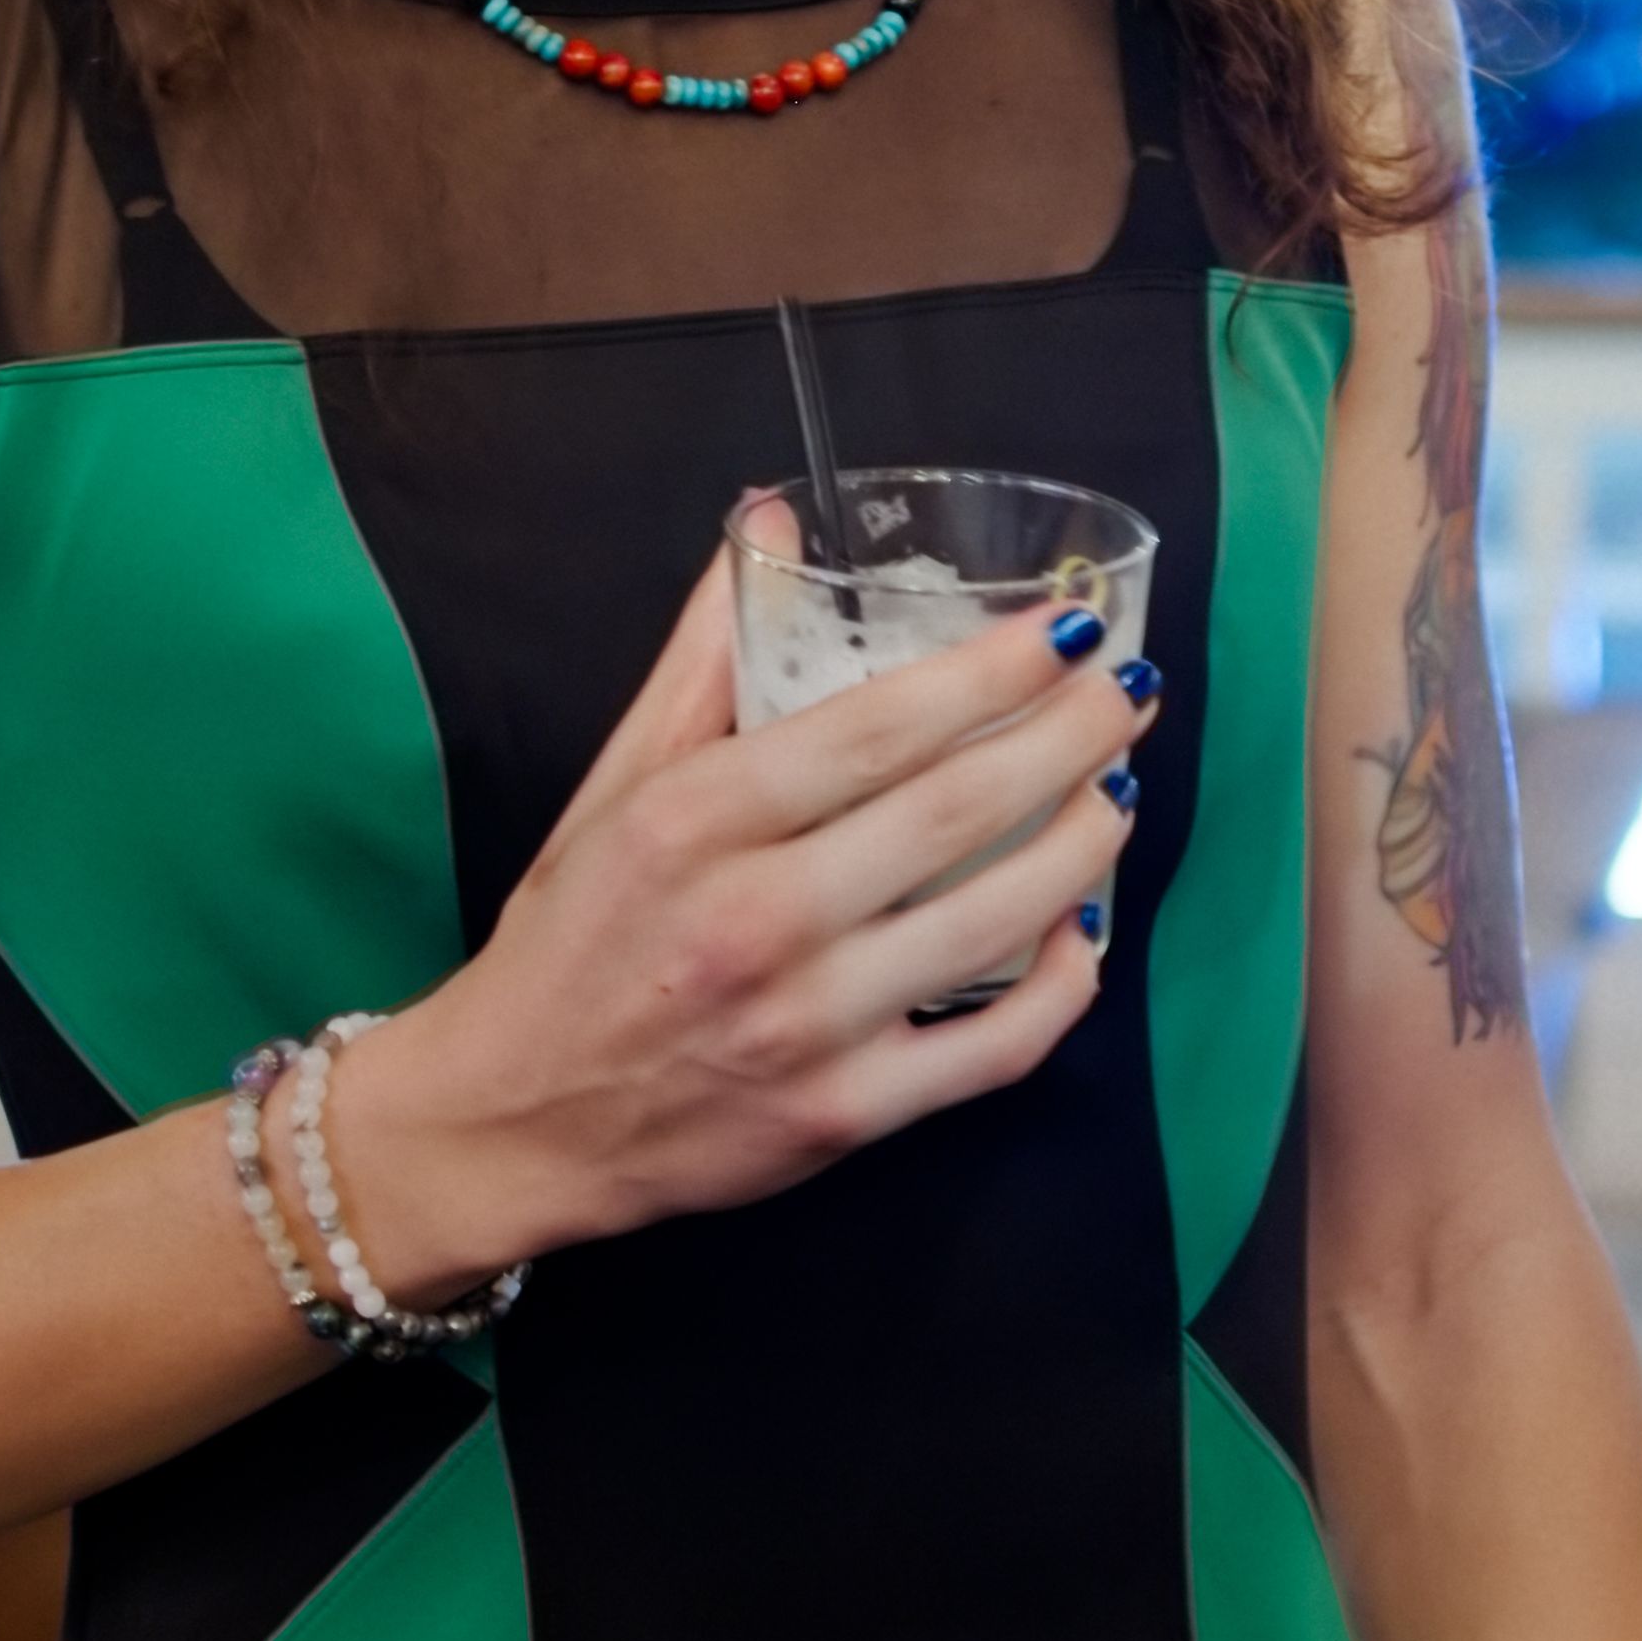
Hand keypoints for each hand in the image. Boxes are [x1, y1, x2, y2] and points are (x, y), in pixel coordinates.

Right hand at [345, 530, 1148, 1282]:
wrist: (513, 1121)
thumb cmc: (568, 942)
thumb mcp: (614, 784)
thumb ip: (701, 654)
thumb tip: (767, 519)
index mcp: (694, 820)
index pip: (877, 724)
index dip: (992, 670)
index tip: (1067, 626)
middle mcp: (755, 918)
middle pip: (957, 808)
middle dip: (1069, 736)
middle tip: (1129, 692)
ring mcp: (808, 1023)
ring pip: (994, 920)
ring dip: (1084, 843)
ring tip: (1121, 788)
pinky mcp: (843, 1113)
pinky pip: (993, 1050)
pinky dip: (1062, 988)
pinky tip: (1084, 931)